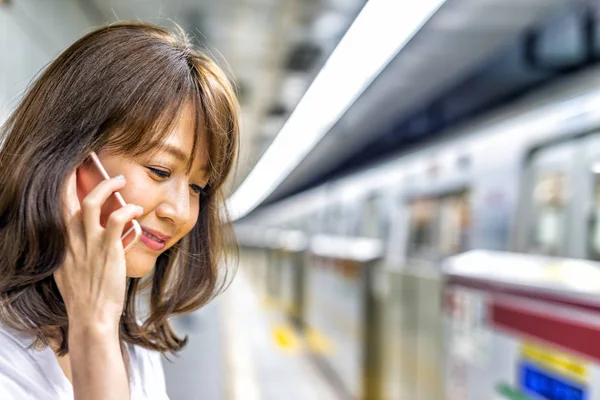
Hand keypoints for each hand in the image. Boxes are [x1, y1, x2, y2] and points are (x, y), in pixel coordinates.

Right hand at [54, 169, 142, 327]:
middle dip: (74, 175)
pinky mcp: (108, 249)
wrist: (91, 317)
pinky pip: (118, 219)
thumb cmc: (86, 298)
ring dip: (106, 186)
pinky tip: (137, 209)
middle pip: (66, 197)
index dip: (62, 187)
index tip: (70, 173)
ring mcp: (89, 243)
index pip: (57, 207)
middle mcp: (71, 240)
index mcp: (61, 244)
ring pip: (91, 201)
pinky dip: (129, 209)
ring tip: (119, 180)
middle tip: (88, 162)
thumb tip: (92, 241)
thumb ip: (78, 252)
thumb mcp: (71, 272)